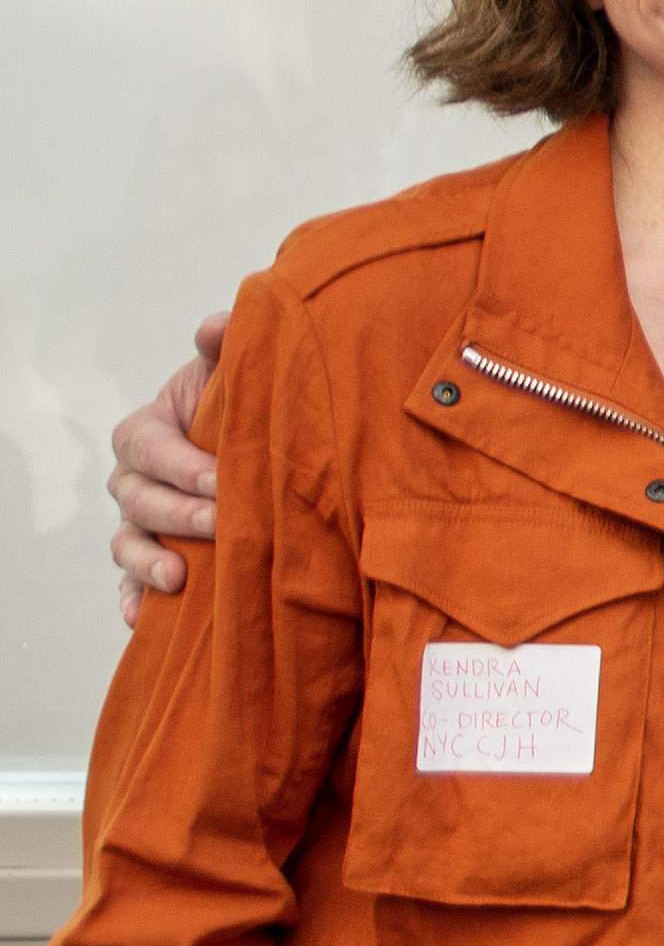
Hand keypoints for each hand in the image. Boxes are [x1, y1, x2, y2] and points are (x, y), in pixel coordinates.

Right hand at [105, 312, 227, 604]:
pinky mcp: (150, 558)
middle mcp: (134, 479)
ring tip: (178, 577)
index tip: (219, 477)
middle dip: (177, 513)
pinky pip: (131, 585)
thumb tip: (218, 325)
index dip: (178, 463)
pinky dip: (135, 601)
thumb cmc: (237, 410)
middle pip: (137, 499)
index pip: (147, 446)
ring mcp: (139, 522)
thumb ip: (224, 348)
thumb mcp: (231, 376)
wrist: (253, 445)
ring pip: (127, 543)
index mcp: (147, 432)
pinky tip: (145, 620)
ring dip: (148, 562)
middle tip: (219, 523)